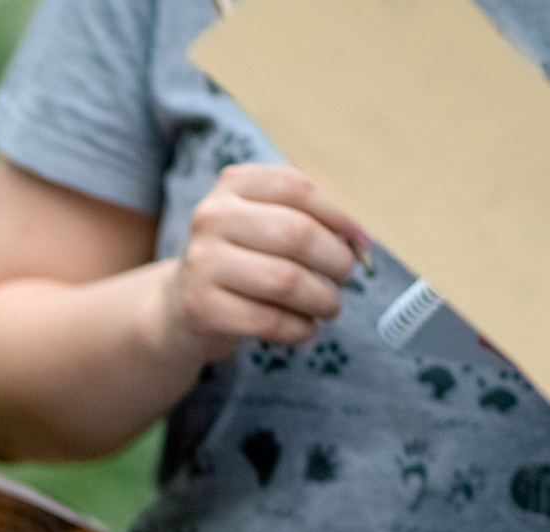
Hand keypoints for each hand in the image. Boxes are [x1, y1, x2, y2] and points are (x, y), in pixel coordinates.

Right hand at [167, 164, 368, 356]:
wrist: (185, 302)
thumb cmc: (244, 258)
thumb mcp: (267, 223)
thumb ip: (310, 218)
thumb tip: (364, 241)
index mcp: (233, 185)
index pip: (297, 188)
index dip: (340, 215)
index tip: (362, 240)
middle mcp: (212, 217)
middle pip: (295, 234)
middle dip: (335, 259)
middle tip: (346, 275)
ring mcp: (202, 262)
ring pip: (285, 281)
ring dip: (322, 299)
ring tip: (330, 306)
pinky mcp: (200, 306)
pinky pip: (267, 320)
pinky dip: (298, 329)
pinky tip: (304, 328)